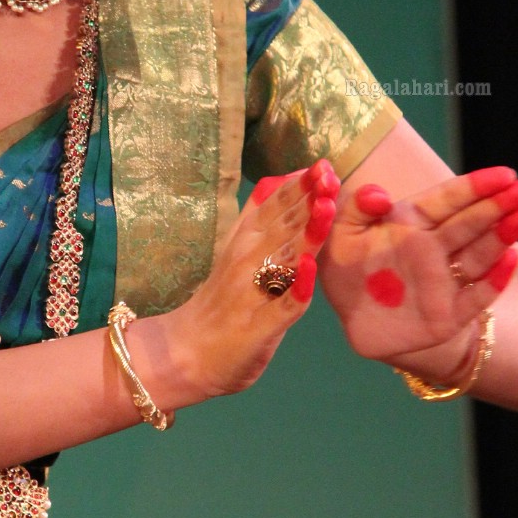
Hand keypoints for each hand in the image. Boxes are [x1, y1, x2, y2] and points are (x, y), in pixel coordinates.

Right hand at [150, 160, 339, 401]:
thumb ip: (258, 218)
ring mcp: (254, 294)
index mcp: (246, 241)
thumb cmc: (223, 302)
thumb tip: (280, 179)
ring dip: (306, 233)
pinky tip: (309, 272)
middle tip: (330, 173)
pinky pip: (282, 306)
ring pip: (284, 258)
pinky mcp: (261, 327)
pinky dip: (296, 289)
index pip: (274, 206)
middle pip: (282, 225)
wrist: (186, 353)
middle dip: (309, 198)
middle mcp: (248, 261)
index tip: (322, 164)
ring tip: (326, 208)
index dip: (299, 185)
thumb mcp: (237, 251)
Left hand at [319, 165, 517, 369]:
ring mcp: (444, 281)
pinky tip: (511, 259)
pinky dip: (495, 280)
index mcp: (412, 223)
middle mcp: (434, 248)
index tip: (506, 174)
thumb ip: (356, 210)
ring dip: (505, 235)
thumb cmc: (347, 271)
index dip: (476, 187)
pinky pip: (476, 297)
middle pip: (472, 222)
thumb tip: (379, 194)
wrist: (354, 322)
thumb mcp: (340, 236)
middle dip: (501, 204)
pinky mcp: (449, 315)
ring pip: (480, 254)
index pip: (448, 200)